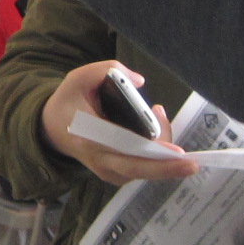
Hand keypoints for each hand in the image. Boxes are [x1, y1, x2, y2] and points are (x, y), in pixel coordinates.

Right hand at [40, 60, 198, 184]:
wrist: (52, 129)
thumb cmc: (69, 102)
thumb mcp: (78, 77)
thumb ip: (106, 70)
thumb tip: (139, 82)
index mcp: (87, 134)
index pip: (121, 145)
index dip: (147, 150)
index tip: (173, 152)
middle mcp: (98, 158)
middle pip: (136, 168)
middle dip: (166, 168)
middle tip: (192, 163)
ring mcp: (107, 170)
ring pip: (142, 170)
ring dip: (163, 152)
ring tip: (160, 115)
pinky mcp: (116, 174)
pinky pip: (141, 170)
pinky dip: (157, 155)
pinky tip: (158, 130)